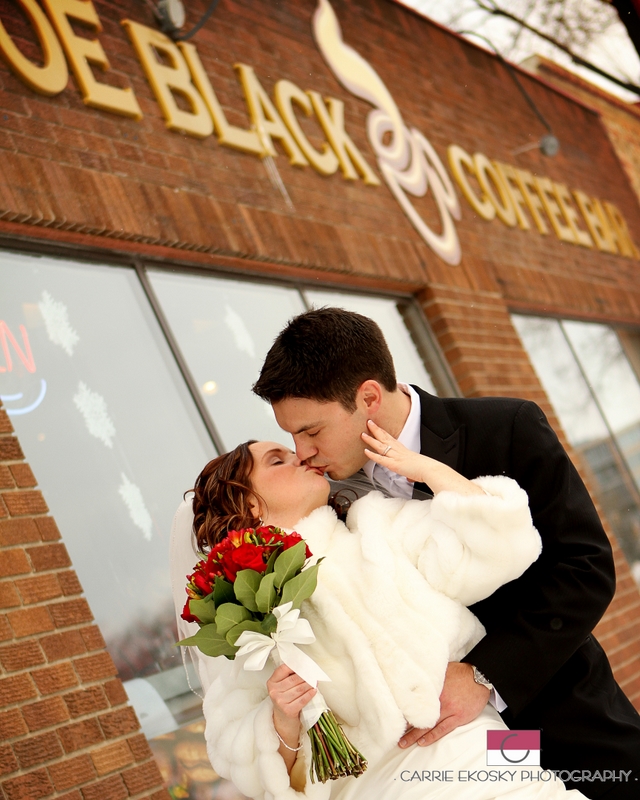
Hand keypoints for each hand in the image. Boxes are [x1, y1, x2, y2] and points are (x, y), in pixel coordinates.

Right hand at [267, 663, 314, 737]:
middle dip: (306, 674)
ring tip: (315, 681)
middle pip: (293, 679)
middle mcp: (274, 692)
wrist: (283, 720)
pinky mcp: (288, 710)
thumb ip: (288, 676)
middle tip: (313, 672)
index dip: (295, 665)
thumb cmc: (284, 700)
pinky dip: (310, 694)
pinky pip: (302, 699)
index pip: (283, 669)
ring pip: (299, 689)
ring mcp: (280, 702)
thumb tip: (303, 665)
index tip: (304, 663)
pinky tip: (314, 690)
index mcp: (271, 682)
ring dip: (310, 684)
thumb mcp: (281, 687)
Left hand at [362, 420, 483, 495]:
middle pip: (385, 438)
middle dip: (376, 430)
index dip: (384, 433)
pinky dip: (372, 455)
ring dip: (371, 440)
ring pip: (381, 446)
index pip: (392, 439)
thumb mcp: (416, 469)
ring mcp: (396, 457)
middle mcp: (399, 451)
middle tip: (369, 422)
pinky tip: (366, 451)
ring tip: (363, 434)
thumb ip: (410, 473)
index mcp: (404, 451)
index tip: (378, 427)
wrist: (430, 470)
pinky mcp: (394, 464)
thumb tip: (410, 478)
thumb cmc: (425, 470)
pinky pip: (381, 459)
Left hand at [398, 662, 488, 747]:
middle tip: (393, 735)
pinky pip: (443, 729)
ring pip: (428, 725)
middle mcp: (439, 700)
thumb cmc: (460, 673)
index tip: (392, 717)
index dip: (402, 710)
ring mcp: (448, 710)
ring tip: (404, 743)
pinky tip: (422, 742)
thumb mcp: (442, 670)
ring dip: (415, 736)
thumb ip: (429, 675)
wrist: (479, 677)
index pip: (413, 701)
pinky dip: (432, 736)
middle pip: (418, 716)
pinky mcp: (458, 717)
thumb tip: (414, 672)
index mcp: (433, 688)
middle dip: (405, 727)